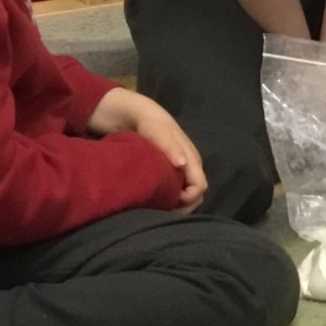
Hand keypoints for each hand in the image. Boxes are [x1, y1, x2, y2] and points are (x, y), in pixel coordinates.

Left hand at [89, 88, 206, 211]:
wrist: (126, 111)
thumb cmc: (143, 119)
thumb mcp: (154, 128)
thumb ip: (169, 146)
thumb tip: (184, 166)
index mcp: (189, 154)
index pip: (200, 185)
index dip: (189, 199)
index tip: (169, 205)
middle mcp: (185, 164)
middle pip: (194, 193)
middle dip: (183, 206)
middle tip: (159, 214)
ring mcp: (174, 169)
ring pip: (182, 193)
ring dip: (173, 204)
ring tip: (153, 210)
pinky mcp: (161, 171)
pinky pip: (170, 190)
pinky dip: (164, 199)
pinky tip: (149, 201)